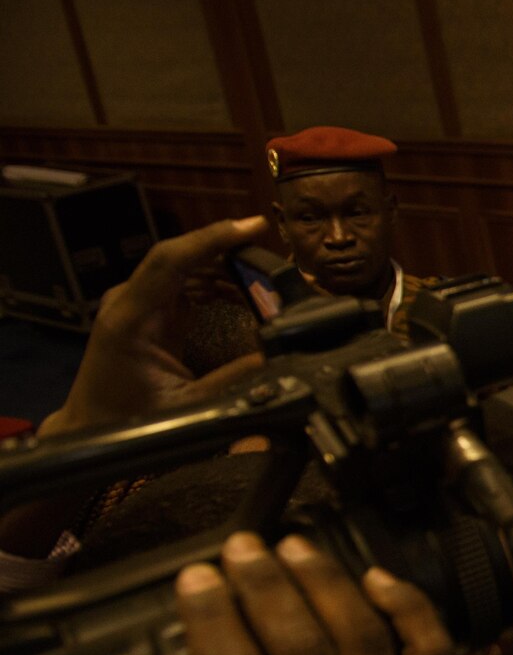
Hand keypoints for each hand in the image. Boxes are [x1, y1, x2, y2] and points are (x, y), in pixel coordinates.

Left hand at [41, 216, 270, 436]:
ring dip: (228, 269)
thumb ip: (234, 380)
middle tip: (276, 262)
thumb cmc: (127, 420)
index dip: (214, 238)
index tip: (255, 227)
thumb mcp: (186, 407)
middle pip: (183, 257)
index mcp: (130, 318)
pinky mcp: (148, 312)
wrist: (91, 427)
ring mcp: (137, 304)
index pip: (171, 259)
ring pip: (187, 268)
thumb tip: (279, 357)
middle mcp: (129, 301)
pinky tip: (245, 295)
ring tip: (268, 282)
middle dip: (231, 253)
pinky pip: (186, 284)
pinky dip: (217, 284)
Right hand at [99, 532, 451, 654]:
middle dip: (267, 587)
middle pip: (300, 644)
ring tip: (293, 545)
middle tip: (241, 546)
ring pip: (359, 635)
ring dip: (325, 583)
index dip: (214, 620)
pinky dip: (409, 608)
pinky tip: (376, 576)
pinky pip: (429, 650)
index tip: (195, 578)